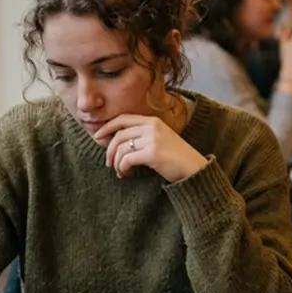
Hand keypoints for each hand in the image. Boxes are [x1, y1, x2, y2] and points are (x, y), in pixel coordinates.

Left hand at [94, 114, 208, 182]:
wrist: (194, 168)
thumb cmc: (176, 157)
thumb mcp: (160, 139)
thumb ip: (142, 136)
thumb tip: (117, 142)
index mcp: (152, 121)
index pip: (123, 119)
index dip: (107, 127)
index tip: (97, 137)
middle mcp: (151, 127)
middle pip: (119, 135)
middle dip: (109, 150)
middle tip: (109, 163)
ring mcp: (152, 139)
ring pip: (121, 148)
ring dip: (116, 162)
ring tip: (119, 171)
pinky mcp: (152, 153)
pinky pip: (127, 159)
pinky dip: (122, 168)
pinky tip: (126, 174)